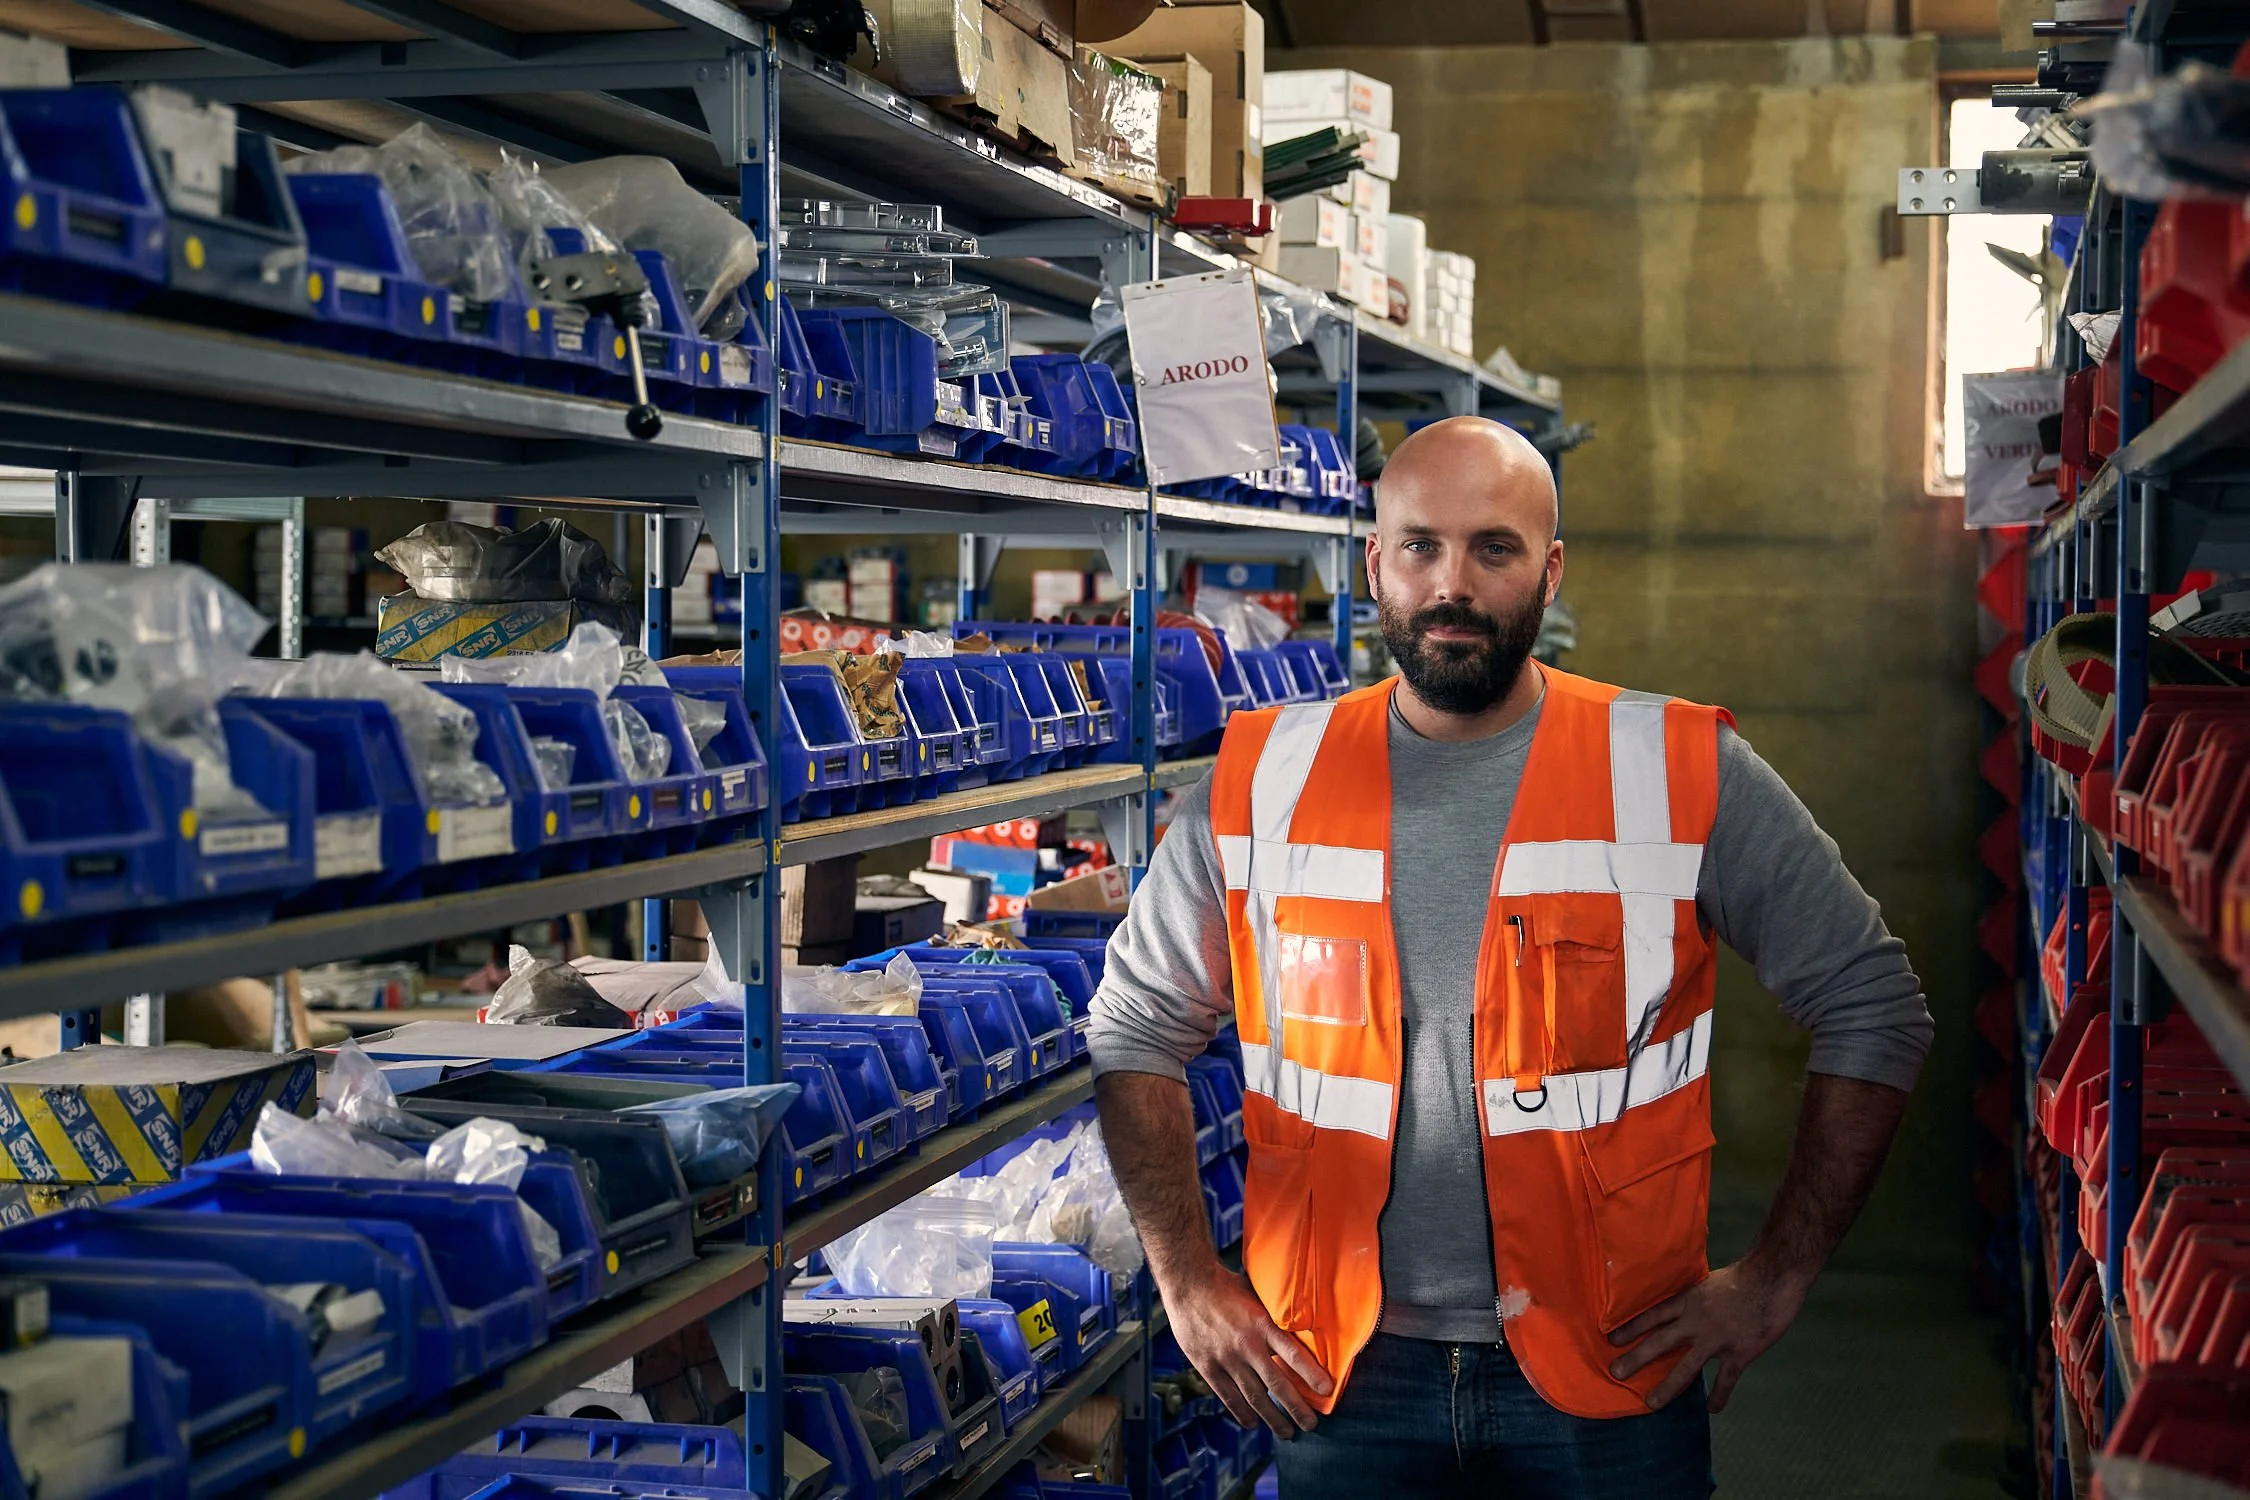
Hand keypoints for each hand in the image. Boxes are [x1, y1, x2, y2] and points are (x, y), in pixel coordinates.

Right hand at [1165, 1265, 1333, 1438]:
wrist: (1188, 1283)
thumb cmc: (1227, 1285)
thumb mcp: (1257, 1293)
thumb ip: (1274, 1314)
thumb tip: (1301, 1323)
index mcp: (1262, 1323)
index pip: (1292, 1353)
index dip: (1311, 1373)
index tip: (1326, 1390)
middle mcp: (1246, 1343)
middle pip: (1276, 1383)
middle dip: (1296, 1408)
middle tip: (1311, 1425)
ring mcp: (1226, 1357)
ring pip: (1253, 1396)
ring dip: (1272, 1418)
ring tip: (1287, 1432)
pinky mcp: (1207, 1365)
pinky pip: (1228, 1396)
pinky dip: (1241, 1413)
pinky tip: (1252, 1423)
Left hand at [1606, 1258, 1811, 1412]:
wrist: (1773, 1277)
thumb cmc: (1746, 1275)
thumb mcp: (1711, 1281)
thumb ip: (1697, 1298)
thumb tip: (1687, 1307)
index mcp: (1689, 1300)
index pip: (1653, 1316)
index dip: (1631, 1328)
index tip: (1611, 1340)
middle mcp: (1696, 1321)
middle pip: (1660, 1342)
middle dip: (1636, 1358)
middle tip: (1615, 1373)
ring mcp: (1716, 1339)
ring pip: (1685, 1368)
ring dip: (1667, 1387)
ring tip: (1651, 1403)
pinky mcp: (1739, 1353)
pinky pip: (1725, 1380)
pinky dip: (1719, 1396)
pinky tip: (1712, 1409)